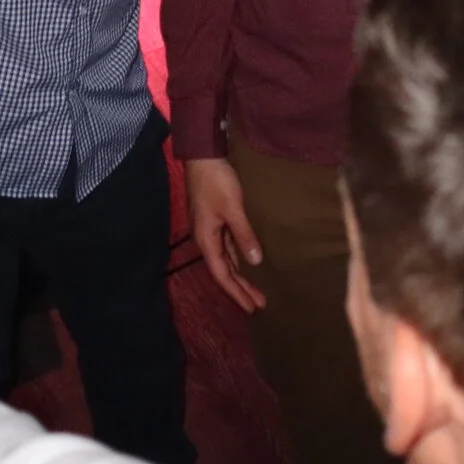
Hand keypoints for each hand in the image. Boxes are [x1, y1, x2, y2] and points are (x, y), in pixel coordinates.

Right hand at [186, 157, 264, 312]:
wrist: (203, 156)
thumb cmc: (216, 182)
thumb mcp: (233, 209)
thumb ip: (244, 235)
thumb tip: (255, 261)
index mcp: (206, 240)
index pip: (222, 275)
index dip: (237, 293)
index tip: (252, 307)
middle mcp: (206, 239)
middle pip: (224, 271)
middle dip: (241, 288)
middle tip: (259, 304)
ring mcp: (210, 229)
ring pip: (227, 259)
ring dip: (241, 275)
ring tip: (256, 289)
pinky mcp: (216, 219)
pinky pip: (228, 246)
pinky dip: (239, 257)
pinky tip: (250, 261)